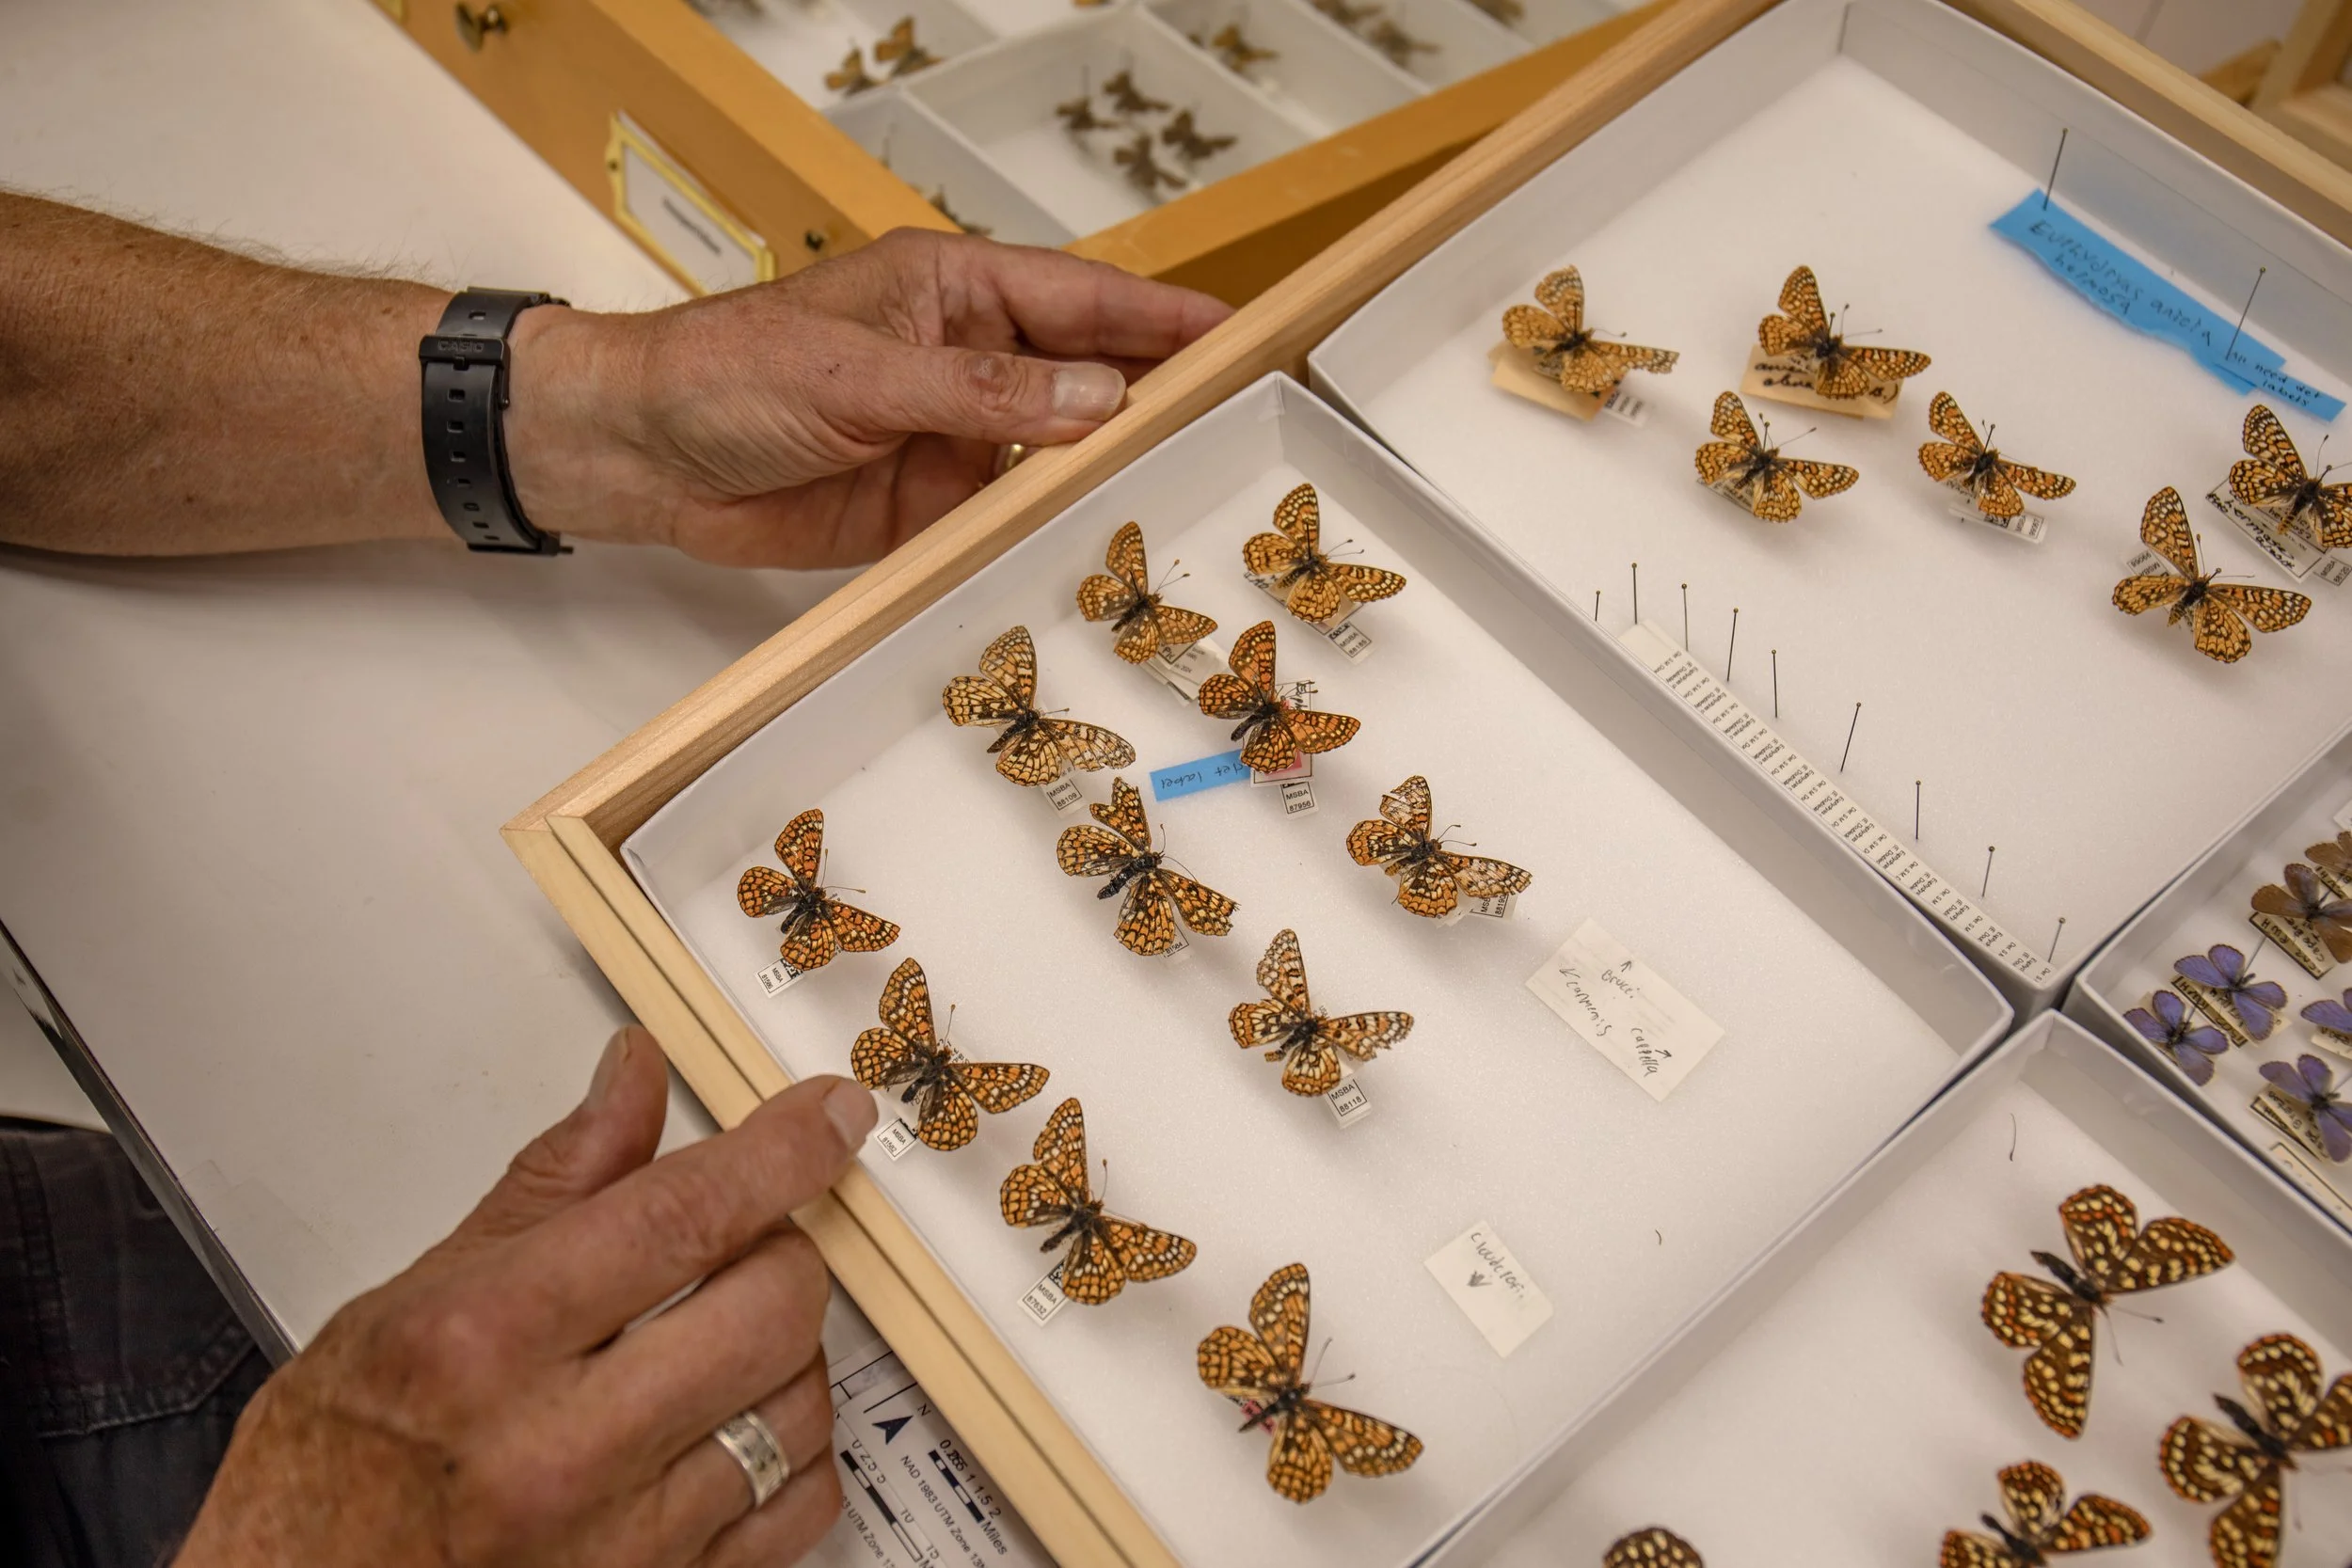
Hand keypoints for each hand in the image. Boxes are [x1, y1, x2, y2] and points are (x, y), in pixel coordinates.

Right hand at [175, 1027, 880, 1567]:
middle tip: (733, 1245)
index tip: (829, 1116)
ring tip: (713, 1340)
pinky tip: (734, 1423)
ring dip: (784, 1348)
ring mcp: (622, 1541)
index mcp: (485, 1346)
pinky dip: (790, 1450)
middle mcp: (561, 1449)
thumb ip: (550, 1186)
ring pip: (801, 1402)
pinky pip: (800, 1505)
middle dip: (776, 1250)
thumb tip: (633, 1082)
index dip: (780, 1151)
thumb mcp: (408, 1301)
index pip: (682, 1216)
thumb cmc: (331, 1475)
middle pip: (772, 1305)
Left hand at [506, 229, 1231, 567]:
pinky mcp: (927, 512)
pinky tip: (1094, 564)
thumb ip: (983, 390)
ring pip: (1057, 462)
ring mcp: (953, 439)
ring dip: (1109, 486)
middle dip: (1159, 406)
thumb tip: (1099, 399)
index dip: (1167, 321)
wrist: (635, 453)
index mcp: (955, 291)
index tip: (1246, 338)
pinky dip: (1045, 545)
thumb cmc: (726, 372)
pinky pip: (1006, 528)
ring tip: (1188, 511)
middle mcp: (968, 362)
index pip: (1086, 300)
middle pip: (1089, 383)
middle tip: (1246, 437)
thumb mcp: (859, 373)